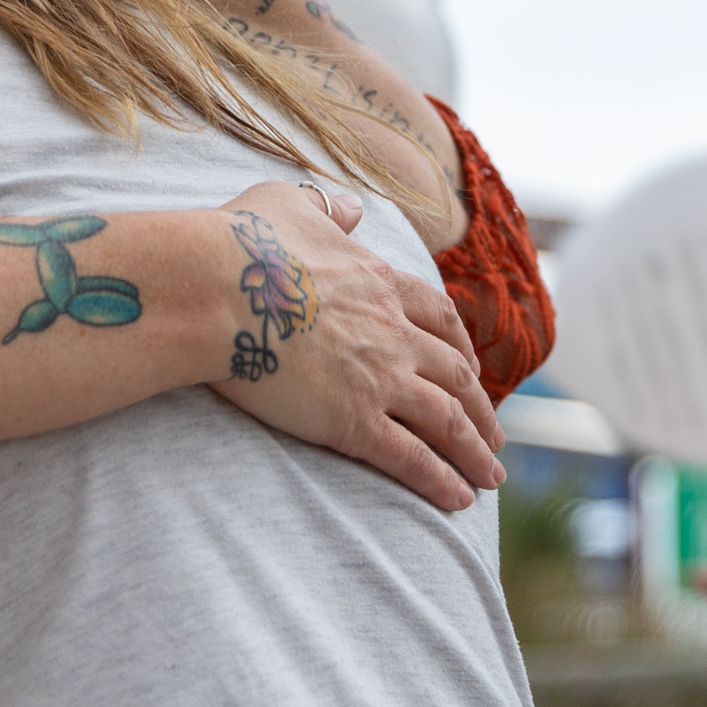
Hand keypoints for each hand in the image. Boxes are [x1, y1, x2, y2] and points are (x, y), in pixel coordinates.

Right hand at [204, 181, 503, 512]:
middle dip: (479, 408)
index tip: (472, 369)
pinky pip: (410, 457)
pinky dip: (440, 480)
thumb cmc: (237, 244)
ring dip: (473, 451)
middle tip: (494, 436)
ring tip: (489, 478)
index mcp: (379, 283)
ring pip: (445, 419)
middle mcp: (392, 330)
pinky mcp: (353, 419)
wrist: (212, 289)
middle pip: (454, 373)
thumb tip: (350, 208)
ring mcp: (379, 377)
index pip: (438, 317)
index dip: (459, 346)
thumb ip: (326, 209)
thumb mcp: (287, 205)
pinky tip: (458, 501)